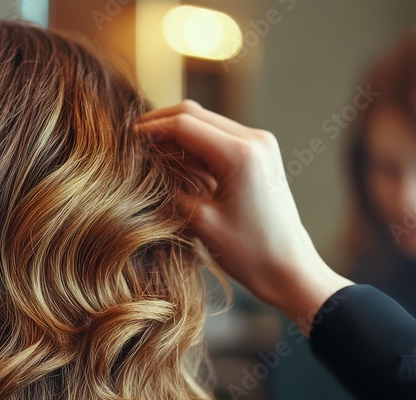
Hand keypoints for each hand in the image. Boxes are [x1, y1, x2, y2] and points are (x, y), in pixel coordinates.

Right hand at [136, 100, 352, 330]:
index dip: (150, 129)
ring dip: (177, 133)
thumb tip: (146, 163)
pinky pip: (219, 136)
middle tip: (131, 142)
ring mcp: (260, 144)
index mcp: (241, 154)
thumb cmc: (249, 253)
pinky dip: (195, 143)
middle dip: (160, 124)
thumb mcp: (200, 221)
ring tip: (150, 153)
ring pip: (206, 122)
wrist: (290, 269)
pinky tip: (176, 161)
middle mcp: (254, 139)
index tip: (125, 139)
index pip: (184, 124)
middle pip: (194, 114)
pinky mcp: (260, 154)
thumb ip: (171, 185)